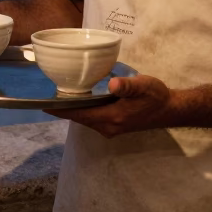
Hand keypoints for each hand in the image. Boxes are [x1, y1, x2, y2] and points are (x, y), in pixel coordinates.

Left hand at [51, 74, 172, 137]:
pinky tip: (78, 98)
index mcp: (110, 118)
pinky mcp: (113, 124)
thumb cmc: (156, 96)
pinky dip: (82, 109)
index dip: (60, 109)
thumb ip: (128, 85)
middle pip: (78, 117)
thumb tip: (112, 84)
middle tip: (44, 94)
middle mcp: (107, 126)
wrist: (169, 110)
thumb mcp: (144, 86)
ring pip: (84, 118)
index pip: (78, 114)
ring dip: (72, 109)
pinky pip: (91, 117)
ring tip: (56, 94)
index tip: (42, 103)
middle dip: (62, 108)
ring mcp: (110, 127)